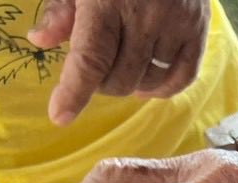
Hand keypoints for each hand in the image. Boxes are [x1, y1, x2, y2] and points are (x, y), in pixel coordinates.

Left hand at [28, 0, 211, 124]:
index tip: (59, 116)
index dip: (74, 92)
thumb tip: (40, 40)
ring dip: (129, 86)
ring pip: (148, 83)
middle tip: (95, 69)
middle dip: (101, 83)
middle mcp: (144, 16)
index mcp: (107, 0)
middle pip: (119, 78)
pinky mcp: (197, 31)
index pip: (90, 59)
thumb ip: (61, 8)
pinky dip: (162, 89)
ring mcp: (175, 25)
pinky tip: (147, 85)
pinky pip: (181, 78)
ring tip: (120, 70)